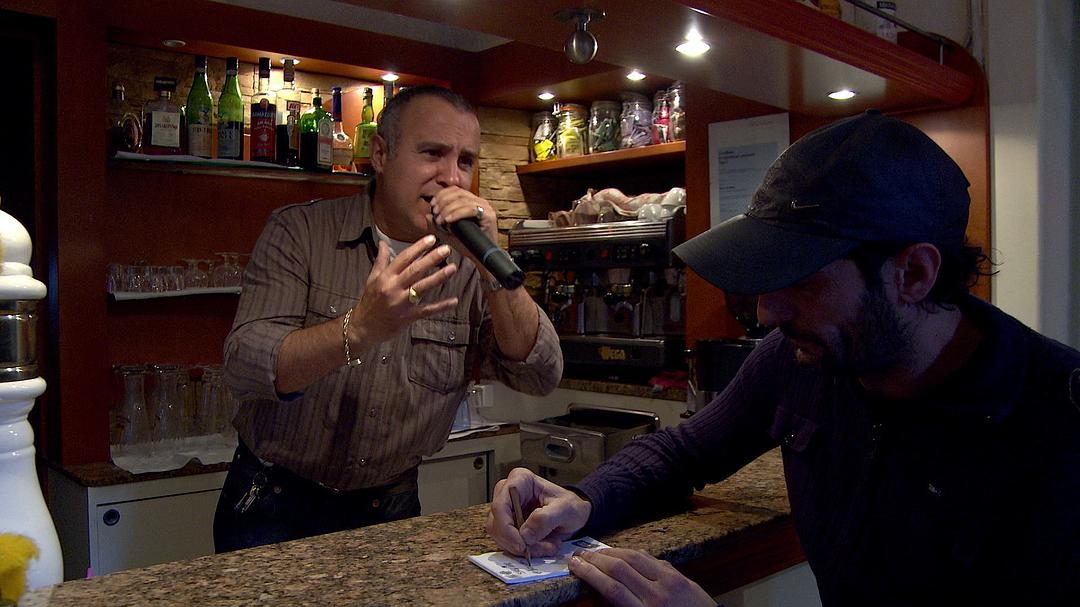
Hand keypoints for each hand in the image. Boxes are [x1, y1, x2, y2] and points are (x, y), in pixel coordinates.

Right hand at [349, 235, 458, 344]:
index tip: (431, 239)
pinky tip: (454, 301)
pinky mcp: (407, 317)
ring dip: (438, 277)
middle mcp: (393, 287)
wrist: (363, 327)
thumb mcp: (372, 279)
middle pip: (415, 270)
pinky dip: (441, 306)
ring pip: (422, 287)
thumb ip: (381, 260)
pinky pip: (427, 310)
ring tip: (452, 268)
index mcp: (386, 277)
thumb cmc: (369, 301)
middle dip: (431, 258)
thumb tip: (383, 243)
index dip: (418, 247)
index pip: (404, 258)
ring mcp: (401, 303)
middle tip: (446, 249)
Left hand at [428, 186, 498, 266]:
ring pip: (463, 200)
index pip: (455, 190)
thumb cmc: (467, 246)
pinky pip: (470, 209)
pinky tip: (448, 220)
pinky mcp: (489, 215)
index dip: (441, 195)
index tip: (432, 206)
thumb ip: (437, 225)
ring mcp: (486, 208)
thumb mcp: (447, 234)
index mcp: (471, 202)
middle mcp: (479, 202)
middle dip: (443, 202)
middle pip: (458, 193)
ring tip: (440, 220)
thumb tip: (426, 215)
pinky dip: (457, 214)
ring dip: (448, 209)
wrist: (480, 258)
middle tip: (435, 213)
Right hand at [486, 468, 591, 557]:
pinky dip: (524, 550)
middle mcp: (508, 493)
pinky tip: (541, 546)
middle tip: (537, 549)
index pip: (500, 505)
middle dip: (516, 541)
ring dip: (522, 547)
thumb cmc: (570, 505)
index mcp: (520, 480)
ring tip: (546, 546)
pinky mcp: (508, 525)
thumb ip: (545, 519)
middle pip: (496, 523)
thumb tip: (524, 534)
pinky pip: (507, 543)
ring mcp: (506, 510)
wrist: (575, 514)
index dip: (506, 528)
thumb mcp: (564, 509)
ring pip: (500, 536)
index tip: (521, 544)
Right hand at [568, 548, 714, 606]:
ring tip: (594, 552)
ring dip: (611, 552)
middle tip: (578, 555)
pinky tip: (620, 554)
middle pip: (620, 569)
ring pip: (634, 557)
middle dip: (595, 559)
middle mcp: (656, 594)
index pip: (612, 588)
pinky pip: (650, 558)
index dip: (589, 574)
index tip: (574, 565)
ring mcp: (670, 581)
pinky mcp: (678, 574)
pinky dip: (631, 553)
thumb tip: (601, 588)